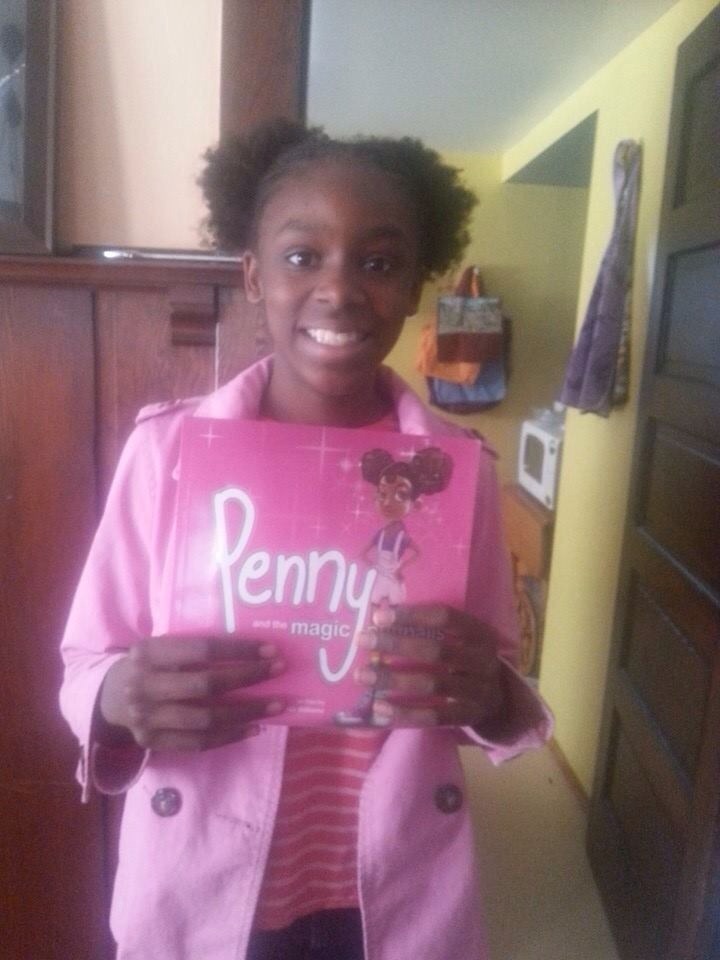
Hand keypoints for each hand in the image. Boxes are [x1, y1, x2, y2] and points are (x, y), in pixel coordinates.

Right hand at [98, 636, 285, 751]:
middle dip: (248, 677)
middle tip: (279, 671)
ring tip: (276, 705)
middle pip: (206, 684)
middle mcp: (143, 685)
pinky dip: (230, 736)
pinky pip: (199, 742)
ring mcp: (146, 718)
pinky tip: (254, 727)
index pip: (201, 648)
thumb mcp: (160, 647)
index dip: (237, 650)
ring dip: (247, 712)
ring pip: (206, 718)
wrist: (110, 697)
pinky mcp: (152, 742)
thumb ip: (193, 648)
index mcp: (148, 652)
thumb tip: (253, 650)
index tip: (269, 650)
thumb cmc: (150, 665)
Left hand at [354, 605, 505, 729]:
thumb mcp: (462, 639)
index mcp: (481, 633)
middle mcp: (483, 660)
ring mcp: (478, 691)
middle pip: (436, 651)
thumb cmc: (468, 660)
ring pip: (432, 684)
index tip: (379, 617)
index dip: (412, 615)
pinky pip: (433, 717)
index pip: (445, 617)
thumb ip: (431, 629)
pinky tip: (379, 708)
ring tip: (362, 675)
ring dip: (393, 679)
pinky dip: (405, 713)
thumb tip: (381, 617)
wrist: (500, 700)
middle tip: (363, 640)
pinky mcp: (467, 717)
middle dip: (396, 644)